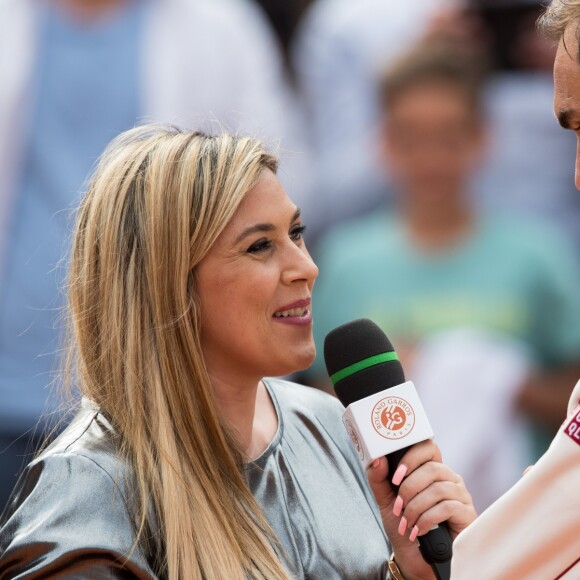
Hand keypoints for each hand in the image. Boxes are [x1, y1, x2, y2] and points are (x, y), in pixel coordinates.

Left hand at [367, 440, 475, 579]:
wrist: (417, 560)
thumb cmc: (404, 526)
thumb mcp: (387, 501)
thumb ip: (379, 479)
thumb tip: (377, 458)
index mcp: (431, 470)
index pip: (428, 447)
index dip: (411, 457)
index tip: (395, 477)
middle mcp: (449, 478)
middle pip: (432, 468)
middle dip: (409, 489)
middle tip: (397, 507)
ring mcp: (461, 495)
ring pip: (438, 489)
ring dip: (416, 507)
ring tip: (406, 523)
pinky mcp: (467, 514)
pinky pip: (447, 507)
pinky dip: (427, 519)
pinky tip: (418, 531)